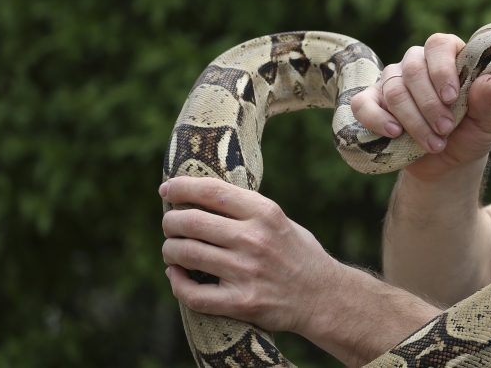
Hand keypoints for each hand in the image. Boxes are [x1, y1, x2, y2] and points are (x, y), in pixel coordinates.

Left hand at [161, 176, 443, 365]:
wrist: (323, 297)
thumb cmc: (299, 255)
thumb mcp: (281, 221)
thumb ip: (247, 211)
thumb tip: (201, 198)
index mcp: (266, 214)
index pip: (213, 192)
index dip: (182, 187)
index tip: (166, 190)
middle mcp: (255, 239)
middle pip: (191, 222)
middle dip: (170, 222)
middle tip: (169, 225)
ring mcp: (246, 272)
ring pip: (185, 255)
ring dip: (170, 251)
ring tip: (172, 250)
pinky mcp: (240, 302)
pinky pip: (192, 293)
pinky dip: (176, 282)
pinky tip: (176, 275)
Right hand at [351, 33, 490, 181]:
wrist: (449, 163)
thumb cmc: (471, 134)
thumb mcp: (488, 122)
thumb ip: (488, 102)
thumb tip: (490, 82)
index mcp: (449, 57)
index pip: (439, 45)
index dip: (442, 69)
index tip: (451, 98)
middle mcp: (418, 63)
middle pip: (413, 70)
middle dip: (430, 104)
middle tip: (446, 129)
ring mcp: (392, 82)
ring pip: (394, 90)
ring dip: (414, 121)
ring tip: (434, 143)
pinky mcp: (373, 104)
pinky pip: (363, 104)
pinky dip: (377, 119)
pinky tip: (395, 133)